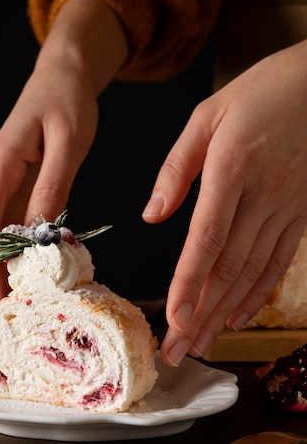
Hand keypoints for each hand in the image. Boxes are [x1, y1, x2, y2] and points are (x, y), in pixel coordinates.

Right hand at [0, 0, 127, 325]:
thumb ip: (54, 185)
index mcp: (1, 165)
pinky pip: (11, 226)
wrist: (64, 75)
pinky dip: (12, 254)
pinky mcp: (20, 185)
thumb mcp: (68, 142)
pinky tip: (19, 277)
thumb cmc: (67, 103)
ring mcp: (5, 182)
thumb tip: (41, 234)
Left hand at [143, 39, 306, 365]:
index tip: (175, 318)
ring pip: (253, 271)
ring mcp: (286, 207)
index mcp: (232, 168)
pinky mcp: (299, 213)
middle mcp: (262, 196)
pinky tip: (240, 315)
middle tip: (178, 350)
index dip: (191, 281)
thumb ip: (176, 168)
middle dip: (202, 313)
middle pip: (228, 266)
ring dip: (226, 312)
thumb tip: (151, 215)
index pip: (208, 237)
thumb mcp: (207, 116)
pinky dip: (258, 292)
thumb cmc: (259, 93)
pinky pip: (279, 260)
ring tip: (203, 344)